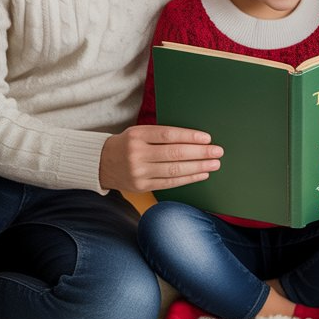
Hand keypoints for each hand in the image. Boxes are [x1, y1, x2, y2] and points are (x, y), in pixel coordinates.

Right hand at [99, 124, 222, 192]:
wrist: (101, 163)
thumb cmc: (128, 143)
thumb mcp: (139, 132)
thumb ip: (161, 135)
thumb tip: (195, 138)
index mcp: (137, 135)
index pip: (168, 135)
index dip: (189, 136)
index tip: (207, 138)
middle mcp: (137, 154)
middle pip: (174, 153)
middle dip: (199, 153)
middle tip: (218, 151)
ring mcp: (138, 172)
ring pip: (173, 170)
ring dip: (197, 167)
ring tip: (214, 164)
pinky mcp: (141, 186)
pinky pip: (169, 183)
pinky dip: (188, 179)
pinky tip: (201, 174)